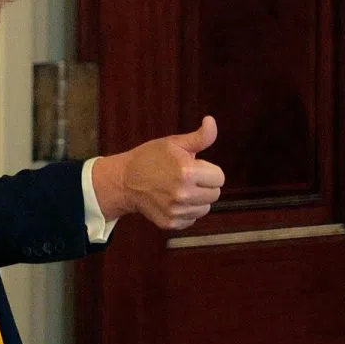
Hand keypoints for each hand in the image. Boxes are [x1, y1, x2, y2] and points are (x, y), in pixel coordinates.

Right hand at [92, 116, 224, 229]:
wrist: (124, 180)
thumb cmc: (149, 158)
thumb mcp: (174, 143)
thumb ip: (199, 136)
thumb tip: (211, 121)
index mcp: (187, 171)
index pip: (219, 177)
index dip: (208, 171)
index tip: (195, 168)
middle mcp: (183, 194)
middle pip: (215, 194)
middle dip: (204, 185)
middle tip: (186, 178)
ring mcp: (176, 210)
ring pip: (205, 208)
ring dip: (197, 200)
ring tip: (179, 189)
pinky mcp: (170, 222)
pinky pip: (191, 219)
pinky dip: (185, 212)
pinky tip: (173, 201)